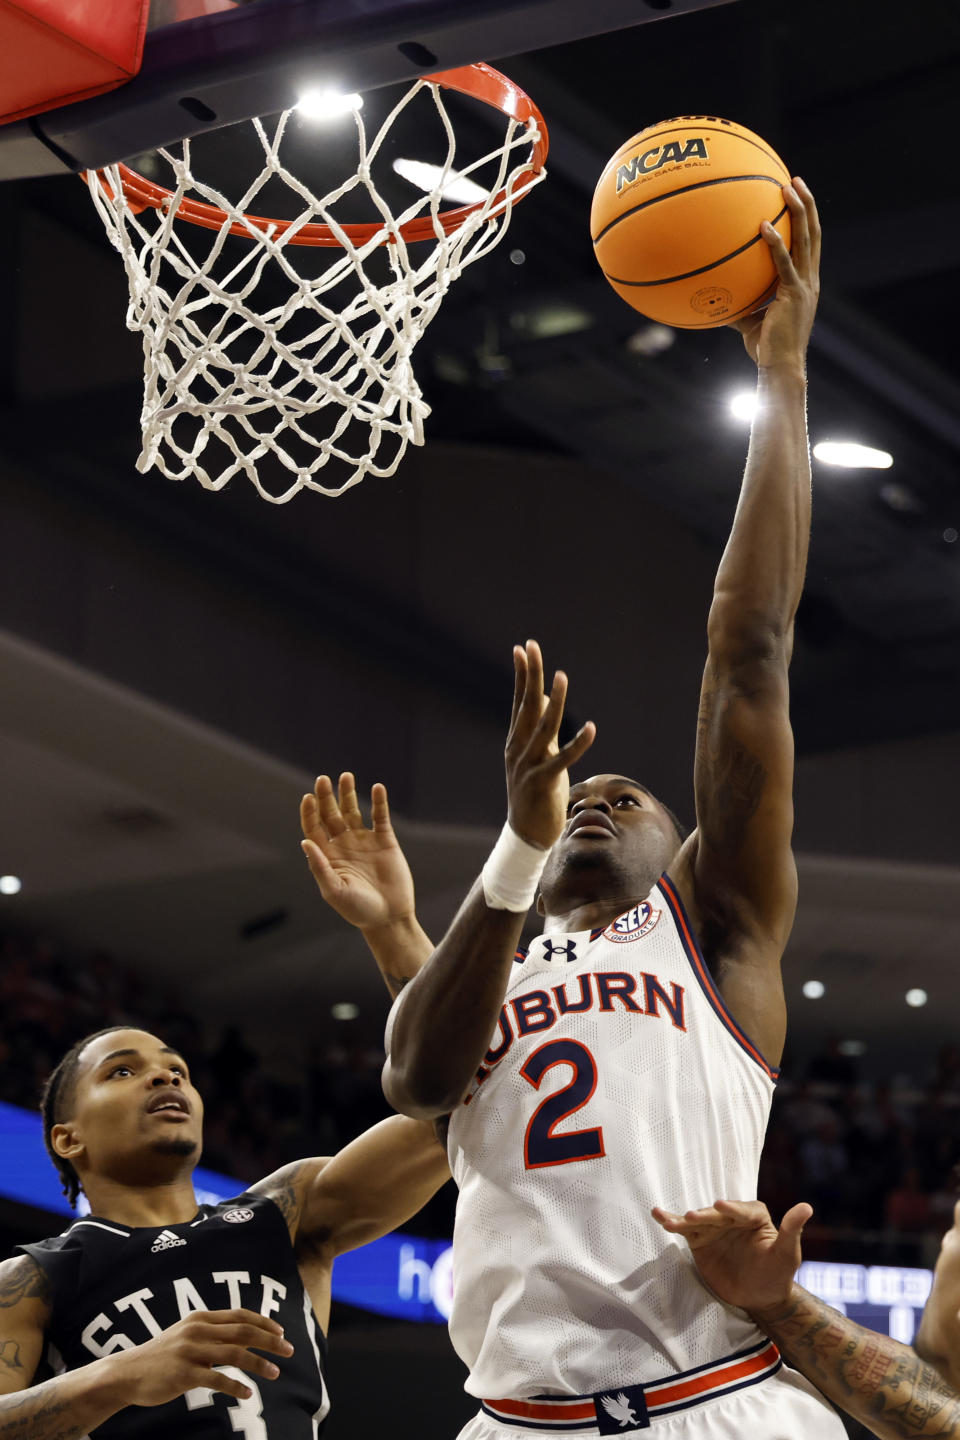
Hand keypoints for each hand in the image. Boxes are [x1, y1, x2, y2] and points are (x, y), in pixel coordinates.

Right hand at [102, 1308, 293, 1405]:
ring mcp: (190, 1351)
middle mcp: (198, 1330)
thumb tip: (248, 1338)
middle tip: (289, 1350)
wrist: (127, 1373)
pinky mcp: (184, 1373)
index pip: (240, 1315)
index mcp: (200, 1318)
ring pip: (235, 1354)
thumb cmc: (162, 1356)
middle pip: (243, 1331)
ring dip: (259, 1364)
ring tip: (276, 1373)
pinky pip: (217, 1378)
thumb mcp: (188, 1337)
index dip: (264, 1322)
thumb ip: (215, 1335)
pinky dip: (236, 1386)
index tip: (281, 1332)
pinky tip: (248, 1393)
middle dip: (270, 1341)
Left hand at [301, 773, 414, 932]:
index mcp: (327, 855)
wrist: (389, 917)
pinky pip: (380, 816)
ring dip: (348, 794)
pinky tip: (377, 788)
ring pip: (353, 810)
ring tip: (346, 777)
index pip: (313, 827)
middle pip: (330, 814)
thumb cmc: (358, 909)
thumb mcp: (334, 891)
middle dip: (326, 796)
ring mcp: (363, 840)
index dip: (309, 812)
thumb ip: (320, 867)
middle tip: (323, 779)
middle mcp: (343, 844)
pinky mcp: (385, 840)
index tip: (308, 797)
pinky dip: (379, 802)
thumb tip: (305, 842)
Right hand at [505, 640, 594, 849]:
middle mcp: (518, 749)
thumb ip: (540, 728)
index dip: (521, 675)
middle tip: (532, 647)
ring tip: (563, 676)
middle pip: (526, 706)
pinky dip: (577, 744)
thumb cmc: (535, 794)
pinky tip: (591, 728)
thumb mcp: (536, 757)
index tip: (522, 649)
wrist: (526, 835)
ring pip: (543, 727)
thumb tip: (547, 698)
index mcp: (515, 742)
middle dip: (530, 675)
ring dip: (555, 701)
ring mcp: (528, 766)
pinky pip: (562, 760)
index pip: (518, 702)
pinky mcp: (542, 783)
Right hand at [652, 1198, 810, 1314]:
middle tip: (692, 1218)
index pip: (743, 1211)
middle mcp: (732, 1217)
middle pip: (715, 1215)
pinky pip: (685, 1230)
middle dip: (704, 1216)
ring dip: (681, 1219)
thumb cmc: (778, 1274)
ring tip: (666, 1218)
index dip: (733, 1209)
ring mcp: (714, 1228)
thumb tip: (806, 1206)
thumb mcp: (787, 1255)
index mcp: (754, 1216)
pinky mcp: (700, 1240)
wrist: (759, 1297)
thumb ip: (792, 1231)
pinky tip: (659, 1215)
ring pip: (697, 1220)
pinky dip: (672, 1223)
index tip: (721, 1206)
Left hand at [730, 176, 820, 368]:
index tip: (795, 197)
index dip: (805, 219)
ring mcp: (805, 286)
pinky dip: (776, 243)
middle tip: (794, 180)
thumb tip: (714, 296)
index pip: (809, 244)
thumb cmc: (766, 349)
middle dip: (806, 204)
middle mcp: (810, 280)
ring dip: (798, 211)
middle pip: (813, 233)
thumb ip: (739, 303)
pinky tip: (764, 225)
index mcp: (805, 283)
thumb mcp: (750, 321)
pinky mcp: (794, 295)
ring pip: (806, 240)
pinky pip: (784, 263)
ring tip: (787, 187)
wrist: (781, 368)